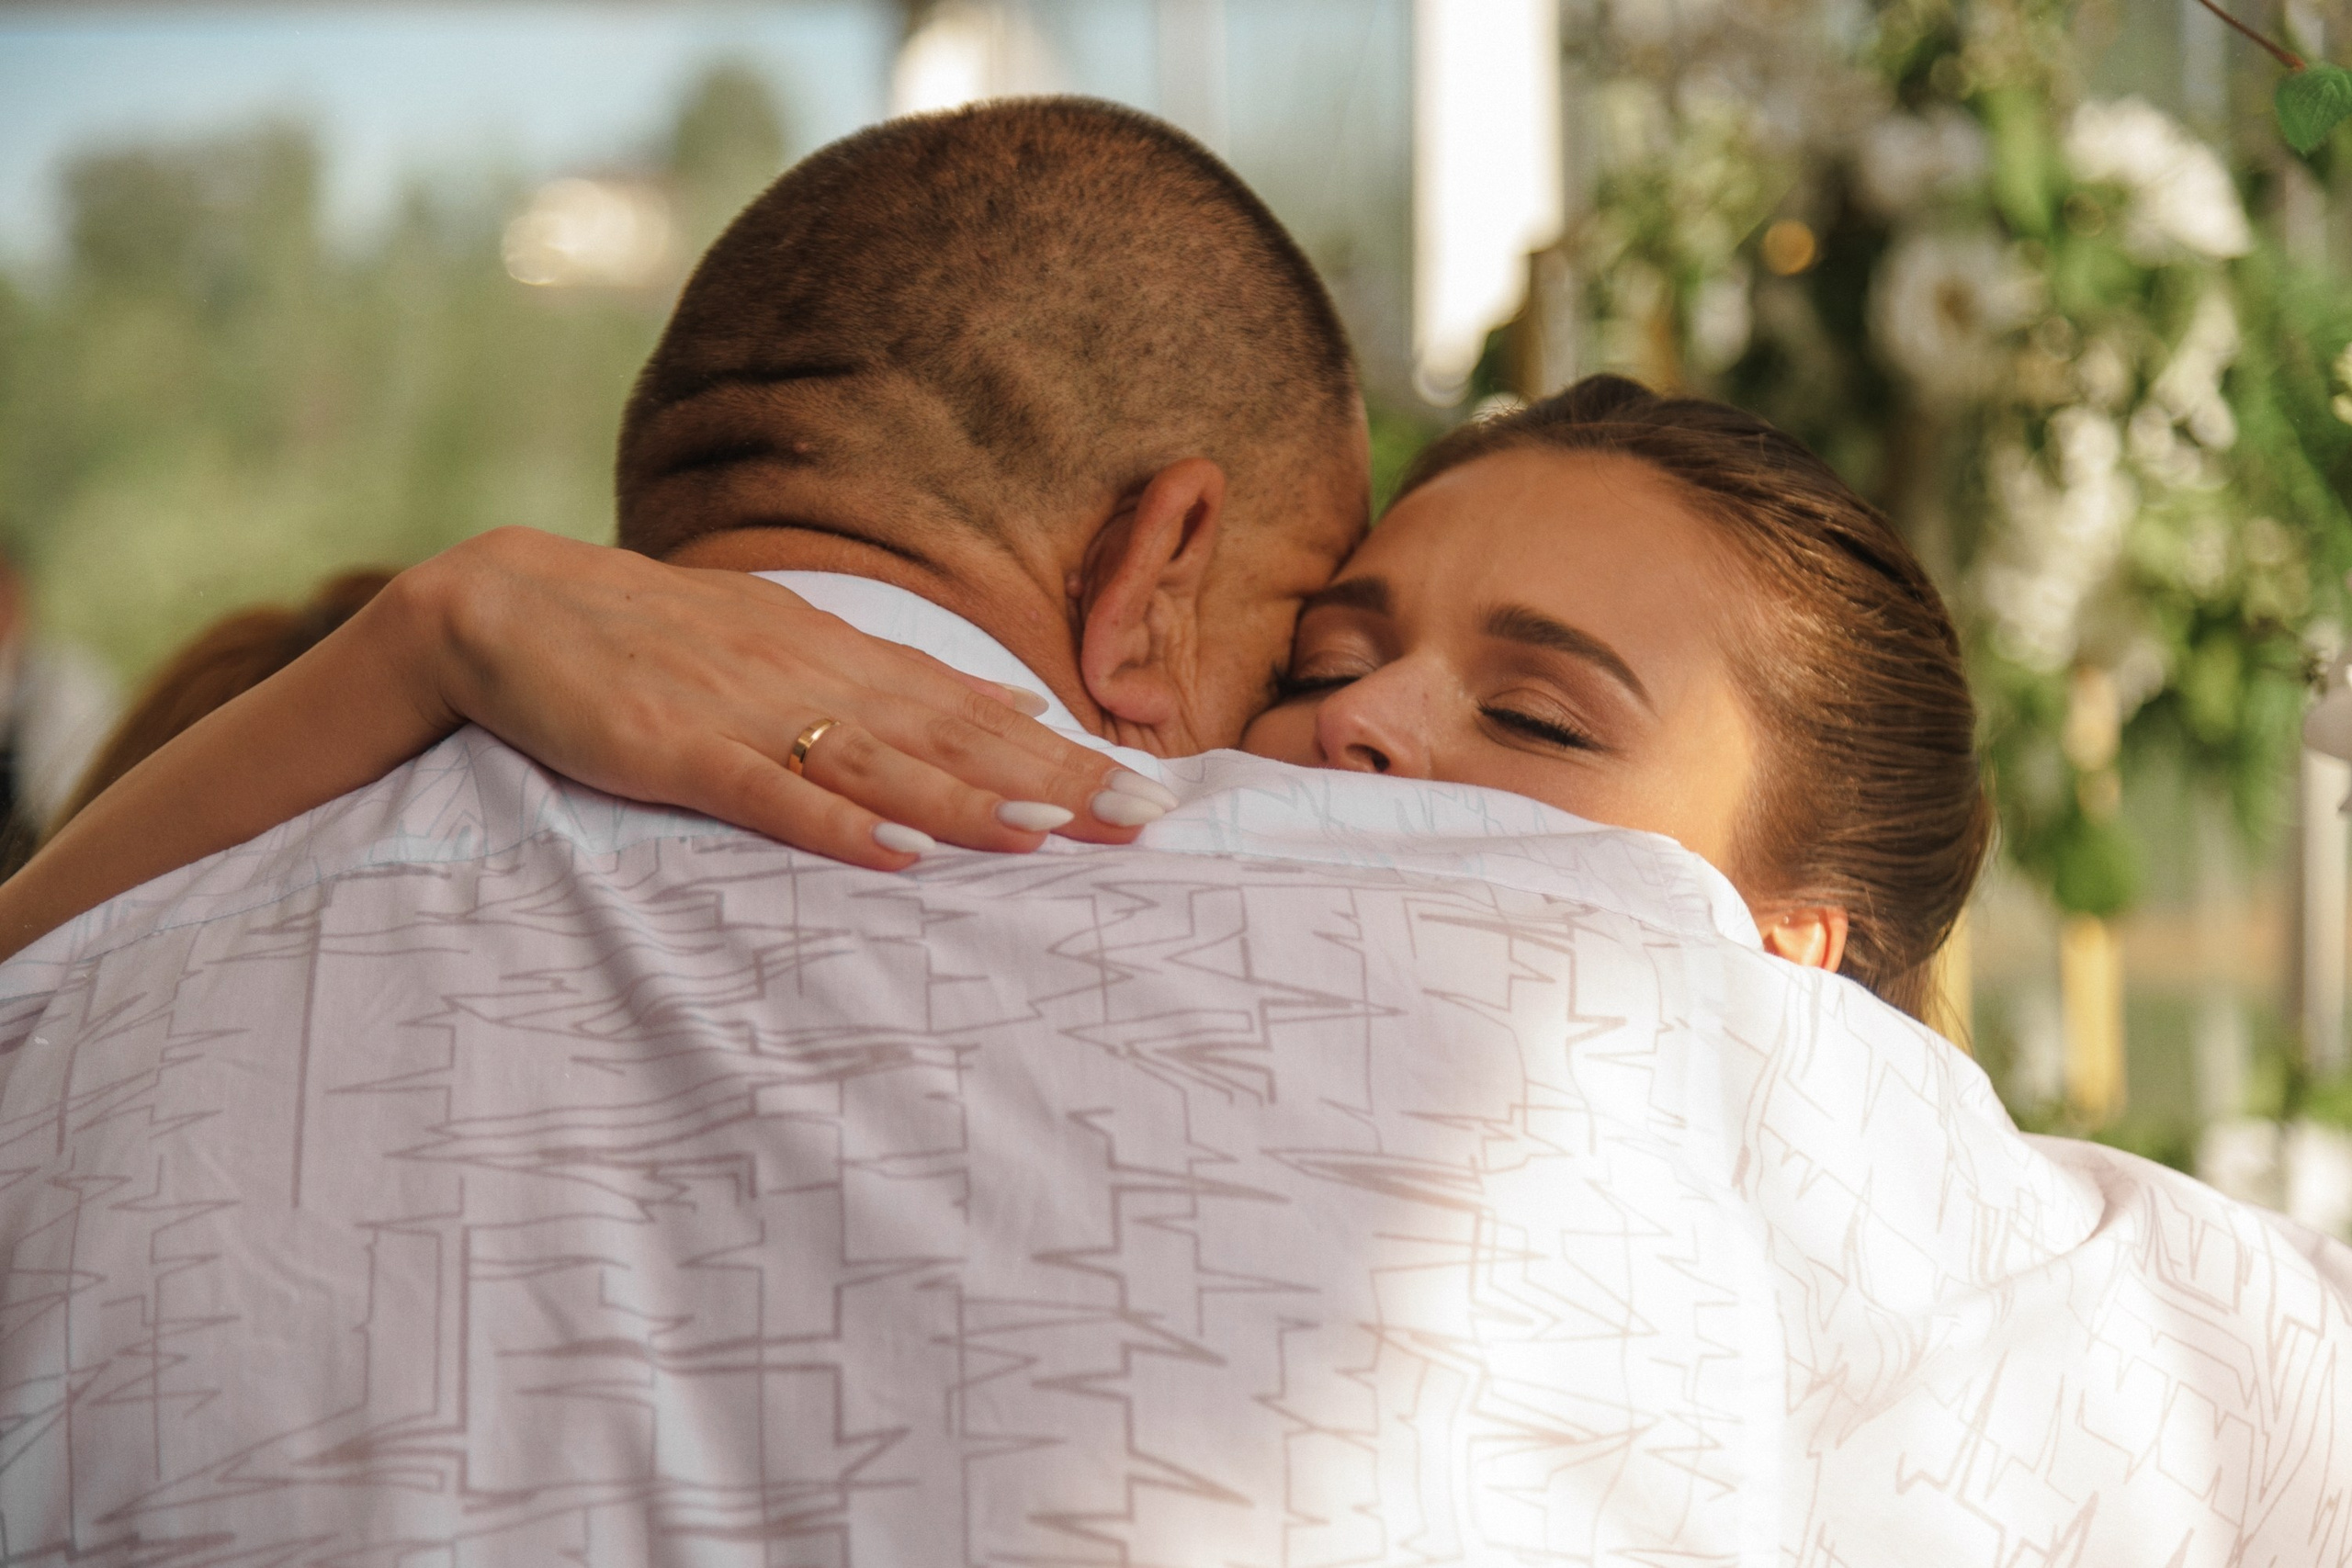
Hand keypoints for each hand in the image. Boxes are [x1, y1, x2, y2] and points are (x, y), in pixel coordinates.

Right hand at [393, 528, 1175, 870]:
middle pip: (952, 737)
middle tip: (1145, 819)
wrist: (508, 602)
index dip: (1066, 755)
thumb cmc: (657, 638)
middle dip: (1051, 781)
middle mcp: (811, 674)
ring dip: (967, 800)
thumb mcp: (794, 644)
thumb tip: (1016, 708)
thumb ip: (902, 682)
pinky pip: (766, 790)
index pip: (978, 714)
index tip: (1154, 791)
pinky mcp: (673, 746)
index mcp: (843, 656)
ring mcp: (743, 709)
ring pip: (877, 761)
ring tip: (1052, 835)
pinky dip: (833, 820)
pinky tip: (897, 850)